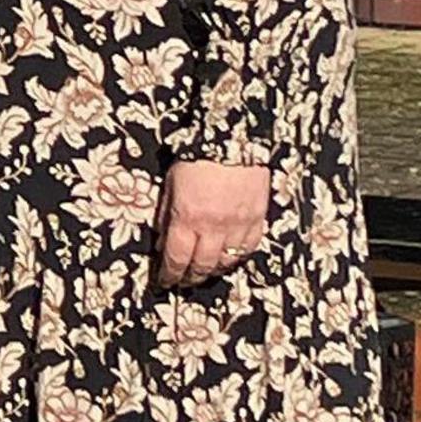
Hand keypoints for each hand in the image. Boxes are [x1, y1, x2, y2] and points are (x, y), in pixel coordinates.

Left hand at [159, 160, 270, 286]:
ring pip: (227, 261)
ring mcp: (239, 224)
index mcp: (187, 217)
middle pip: (202, 265)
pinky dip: (237, 257)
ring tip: (204, 272)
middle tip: (183, 282)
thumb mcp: (170, 184)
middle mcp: (213, 226)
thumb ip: (165, 215)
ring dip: (213, 270)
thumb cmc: (195, 157)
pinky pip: (249, 247)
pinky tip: (229, 258)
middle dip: (190, 278)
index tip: (165, 281)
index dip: (169, 275)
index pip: (176, 258)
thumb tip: (161, 241)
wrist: (233, 139)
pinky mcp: (258, 218)